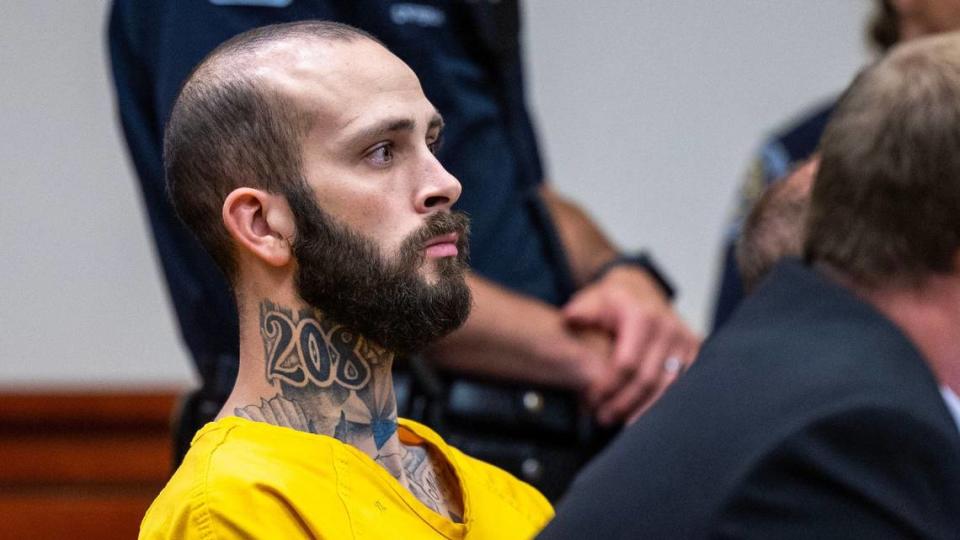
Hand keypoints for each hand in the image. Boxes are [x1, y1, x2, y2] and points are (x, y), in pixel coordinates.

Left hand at [563, 265, 700, 424]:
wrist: (640, 289)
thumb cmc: (612, 300)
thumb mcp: (592, 299)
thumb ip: (581, 312)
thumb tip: (570, 318)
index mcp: (643, 317)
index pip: (627, 363)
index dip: (608, 386)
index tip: (591, 400)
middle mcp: (668, 328)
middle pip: (648, 380)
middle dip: (624, 404)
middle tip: (604, 418)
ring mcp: (685, 340)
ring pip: (668, 388)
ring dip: (644, 409)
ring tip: (622, 423)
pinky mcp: (694, 351)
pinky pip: (683, 385)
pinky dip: (663, 403)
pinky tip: (645, 415)